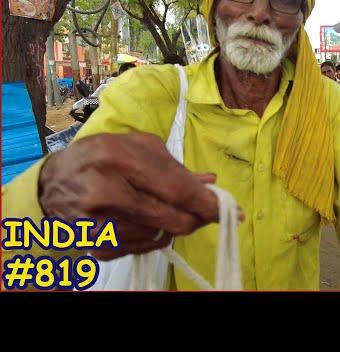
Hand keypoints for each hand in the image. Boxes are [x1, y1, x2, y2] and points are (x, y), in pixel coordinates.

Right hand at [38, 132, 243, 259]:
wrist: (52, 182)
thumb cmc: (101, 157)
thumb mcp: (138, 147)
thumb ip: (175, 167)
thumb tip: (210, 183)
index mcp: (118, 158)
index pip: (175, 189)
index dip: (206, 202)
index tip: (229, 209)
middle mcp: (105, 192)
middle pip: (172, 219)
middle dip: (197, 218)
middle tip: (207, 212)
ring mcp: (97, 223)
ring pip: (161, 237)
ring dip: (173, 226)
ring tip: (161, 207)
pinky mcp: (94, 245)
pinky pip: (142, 248)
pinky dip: (152, 236)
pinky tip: (142, 219)